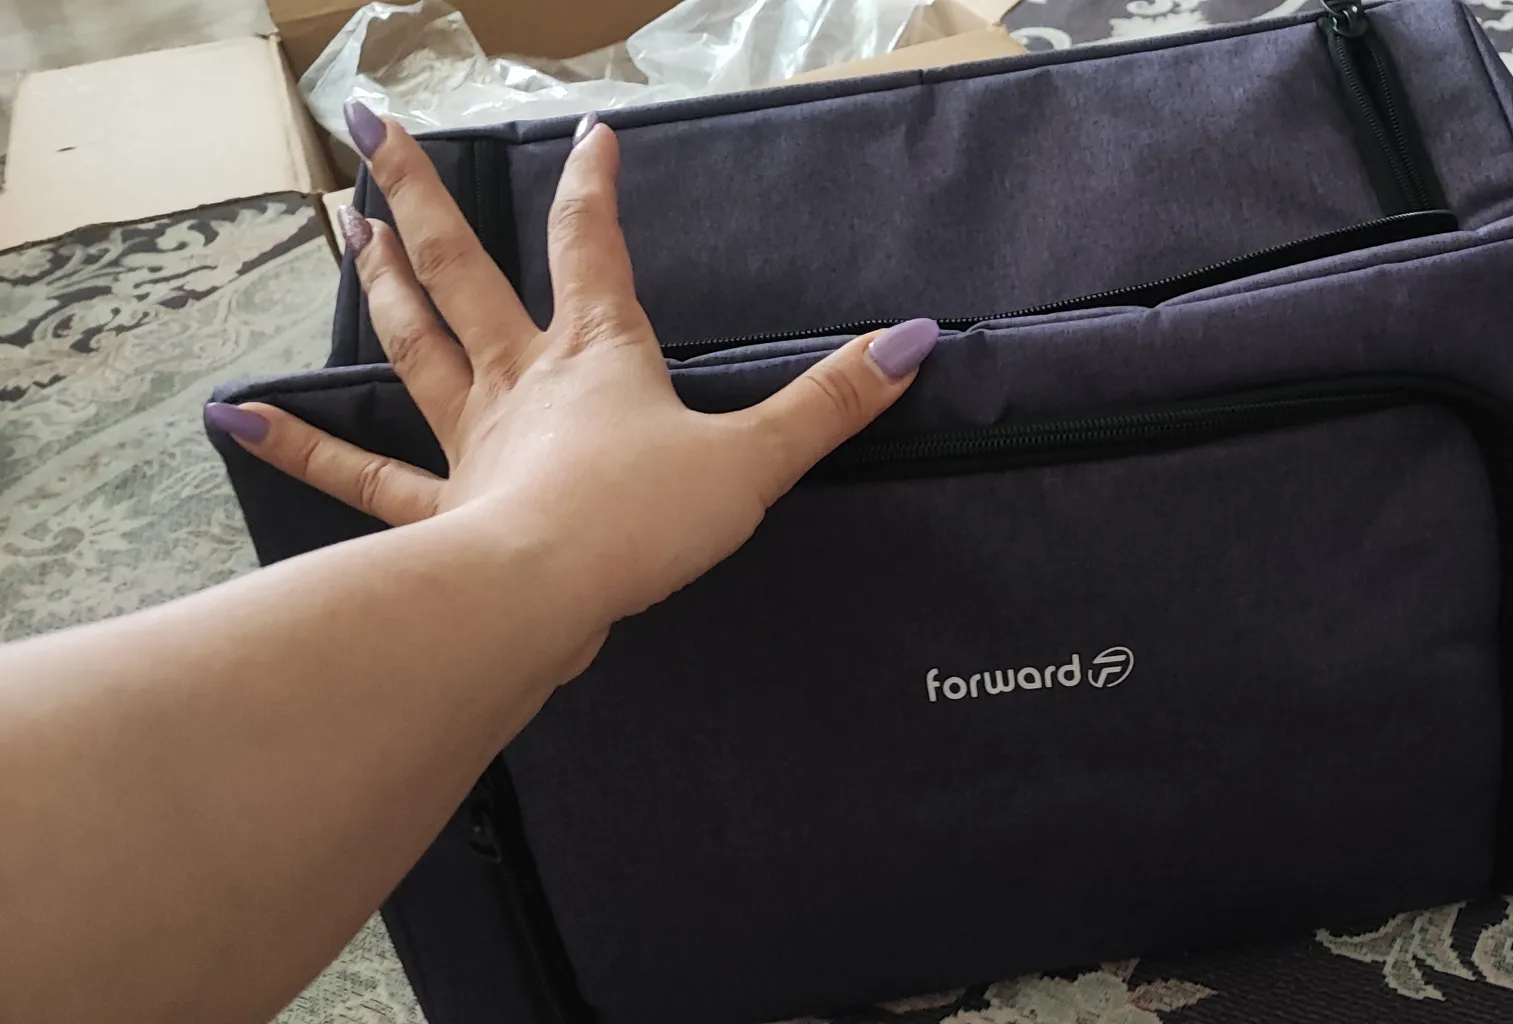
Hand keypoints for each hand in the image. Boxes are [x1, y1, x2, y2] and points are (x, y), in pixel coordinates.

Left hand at [205, 107, 937, 626]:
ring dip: (379, 285)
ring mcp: (469, 439)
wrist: (542, 596)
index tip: (591, 136)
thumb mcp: (756, 457)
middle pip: (464, 271)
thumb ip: (831, 402)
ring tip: (348, 230)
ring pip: (414, 345)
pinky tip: (237, 419)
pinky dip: (300, 446)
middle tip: (376, 129)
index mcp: (597, 357)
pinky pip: (360, 472)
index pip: (592, 249)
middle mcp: (521, 380)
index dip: (593, 190)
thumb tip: (913, 341)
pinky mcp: (437, 506)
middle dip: (423, 195)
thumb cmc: (641, 521)